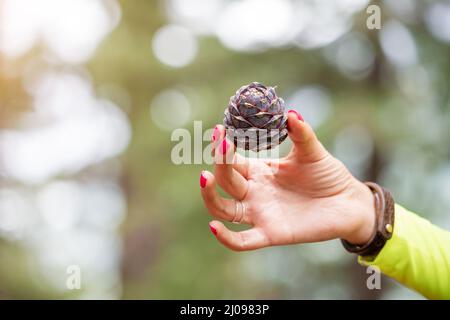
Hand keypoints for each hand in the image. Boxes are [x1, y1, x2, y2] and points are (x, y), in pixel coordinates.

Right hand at [200, 110, 375, 250]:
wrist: (349, 202)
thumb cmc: (328, 175)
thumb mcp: (313, 151)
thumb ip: (301, 133)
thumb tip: (290, 112)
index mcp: (260, 171)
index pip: (232, 160)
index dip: (223, 147)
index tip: (219, 129)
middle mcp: (254, 192)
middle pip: (226, 181)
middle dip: (219, 163)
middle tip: (221, 145)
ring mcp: (260, 213)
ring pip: (224, 209)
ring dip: (210, 196)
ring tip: (206, 178)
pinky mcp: (271, 234)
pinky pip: (243, 241)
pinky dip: (226, 238)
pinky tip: (214, 228)